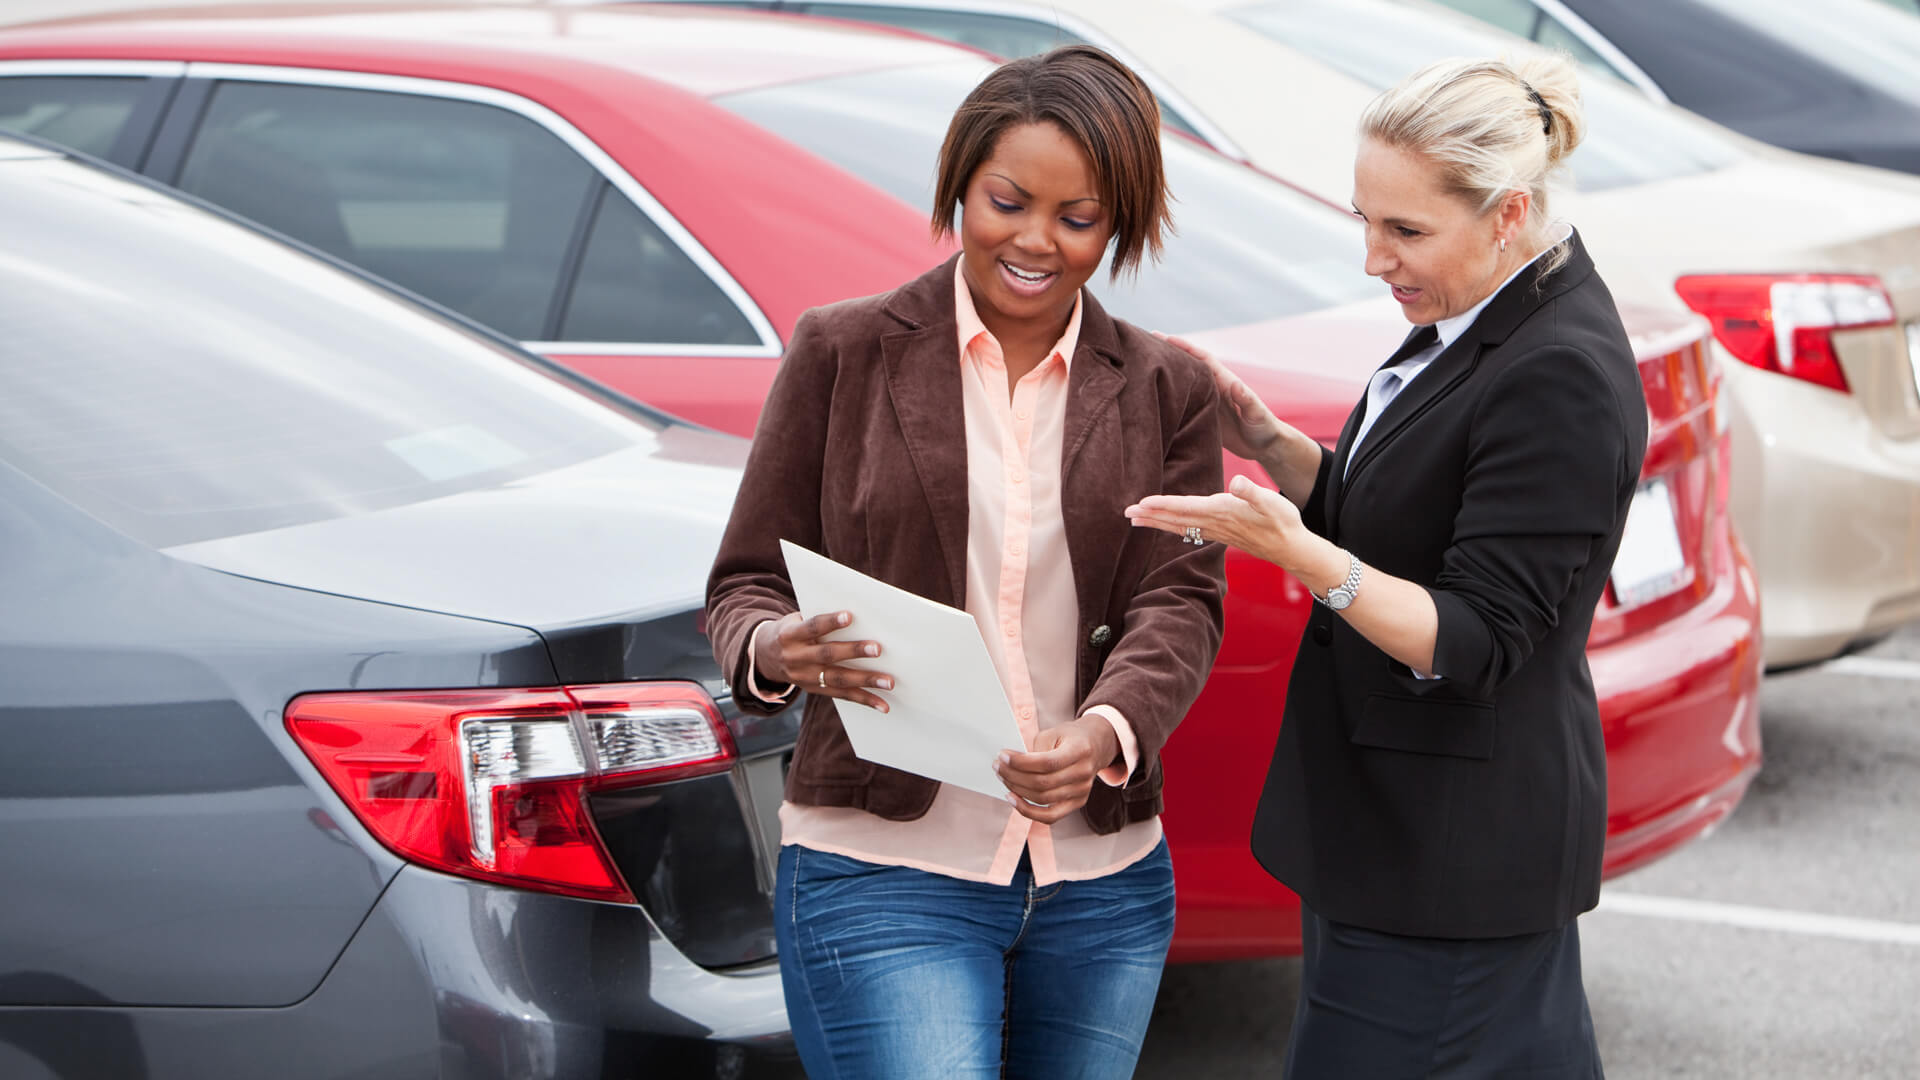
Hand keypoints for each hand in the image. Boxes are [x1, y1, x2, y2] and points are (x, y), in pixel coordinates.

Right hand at [753, 611, 894, 712]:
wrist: (765, 656)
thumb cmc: (793, 630)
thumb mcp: (796, 620)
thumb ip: (818, 621)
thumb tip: (859, 618)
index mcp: (790, 635)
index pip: (812, 627)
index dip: (829, 622)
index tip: (849, 616)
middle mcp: (796, 657)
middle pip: (827, 654)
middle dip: (854, 651)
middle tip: (878, 649)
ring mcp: (804, 677)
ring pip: (838, 679)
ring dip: (865, 681)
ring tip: (888, 682)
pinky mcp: (814, 690)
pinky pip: (841, 695)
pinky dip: (864, 700)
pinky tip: (883, 704)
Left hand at [994, 717, 1120, 823]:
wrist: (1096, 745)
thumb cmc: (1070, 737)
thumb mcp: (1054, 732)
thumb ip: (1035, 749)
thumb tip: (1011, 766)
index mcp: (1079, 751)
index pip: (1047, 763)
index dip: (1021, 762)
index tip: (1002, 756)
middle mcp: (1084, 773)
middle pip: (1042, 783)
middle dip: (1013, 775)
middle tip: (997, 766)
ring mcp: (1082, 791)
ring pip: (1042, 799)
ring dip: (1017, 790)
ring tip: (1003, 778)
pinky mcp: (1077, 803)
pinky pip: (1050, 816)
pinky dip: (1028, 811)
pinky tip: (1013, 799)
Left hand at [1124, 474, 1305, 569]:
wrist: (1292, 548)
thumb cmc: (1283, 522)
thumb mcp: (1271, 501)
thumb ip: (1252, 492)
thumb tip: (1236, 483)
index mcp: (1223, 512)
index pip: (1186, 507)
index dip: (1163, 504)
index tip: (1142, 502)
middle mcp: (1215, 524)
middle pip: (1176, 519)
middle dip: (1151, 515)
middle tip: (1126, 513)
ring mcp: (1217, 531)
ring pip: (1179, 526)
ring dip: (1157, 523)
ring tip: (1135, 520)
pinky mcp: (1221, 535)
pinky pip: (1189, 531)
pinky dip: (1173, 528)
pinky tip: (1166, 527)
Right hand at [1153, 331, 1300, 464]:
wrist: (1265, 445)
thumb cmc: (1264, 428)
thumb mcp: (1257, 413)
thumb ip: (1247, 399)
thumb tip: (1236, 384)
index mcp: (1225, 382)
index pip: (1201, 359)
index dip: (1183, 347)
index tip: (1164, 337)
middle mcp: (1214, 387)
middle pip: (1188, 365)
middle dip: (1169, 353)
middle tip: (1145, 342)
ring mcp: (1207, 401)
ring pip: (1183, 382)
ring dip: (1167, 373)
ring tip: (1144, 363)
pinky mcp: (1203, 415)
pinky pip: (1183, 402)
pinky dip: (1169, 396)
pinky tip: (1154, 395)